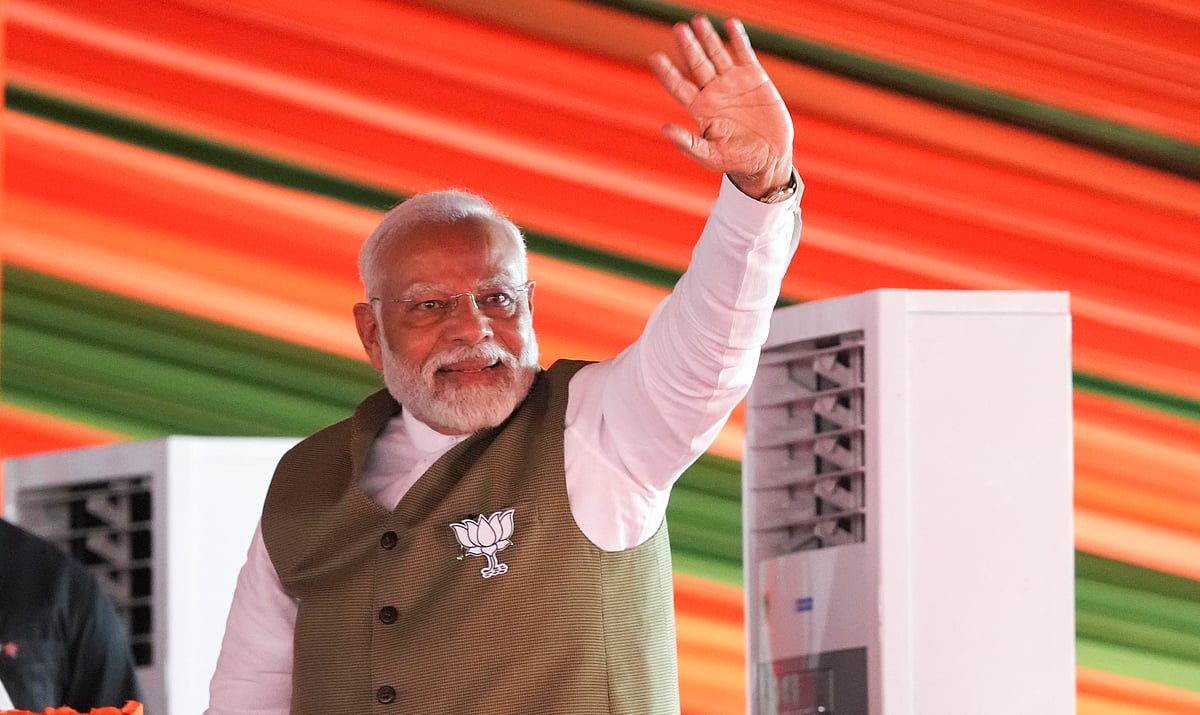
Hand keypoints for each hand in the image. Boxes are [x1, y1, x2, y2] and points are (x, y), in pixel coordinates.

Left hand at [650, 16, 793, 198]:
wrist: (768, 158)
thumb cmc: (736, 161)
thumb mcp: (710, 156)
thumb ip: (688, 144)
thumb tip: (664, 129)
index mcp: (700, 109)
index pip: (679, 86)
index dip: (667, 72)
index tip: (655, 57)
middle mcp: (714, 92)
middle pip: (696, 64)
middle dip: (688, 46)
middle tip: (678, 29)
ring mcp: (733, 83)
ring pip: (717, 54)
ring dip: (708, 37)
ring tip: (698, 21)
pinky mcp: (754, 78)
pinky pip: (744, 53)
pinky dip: (738, 38)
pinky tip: (730, 24)